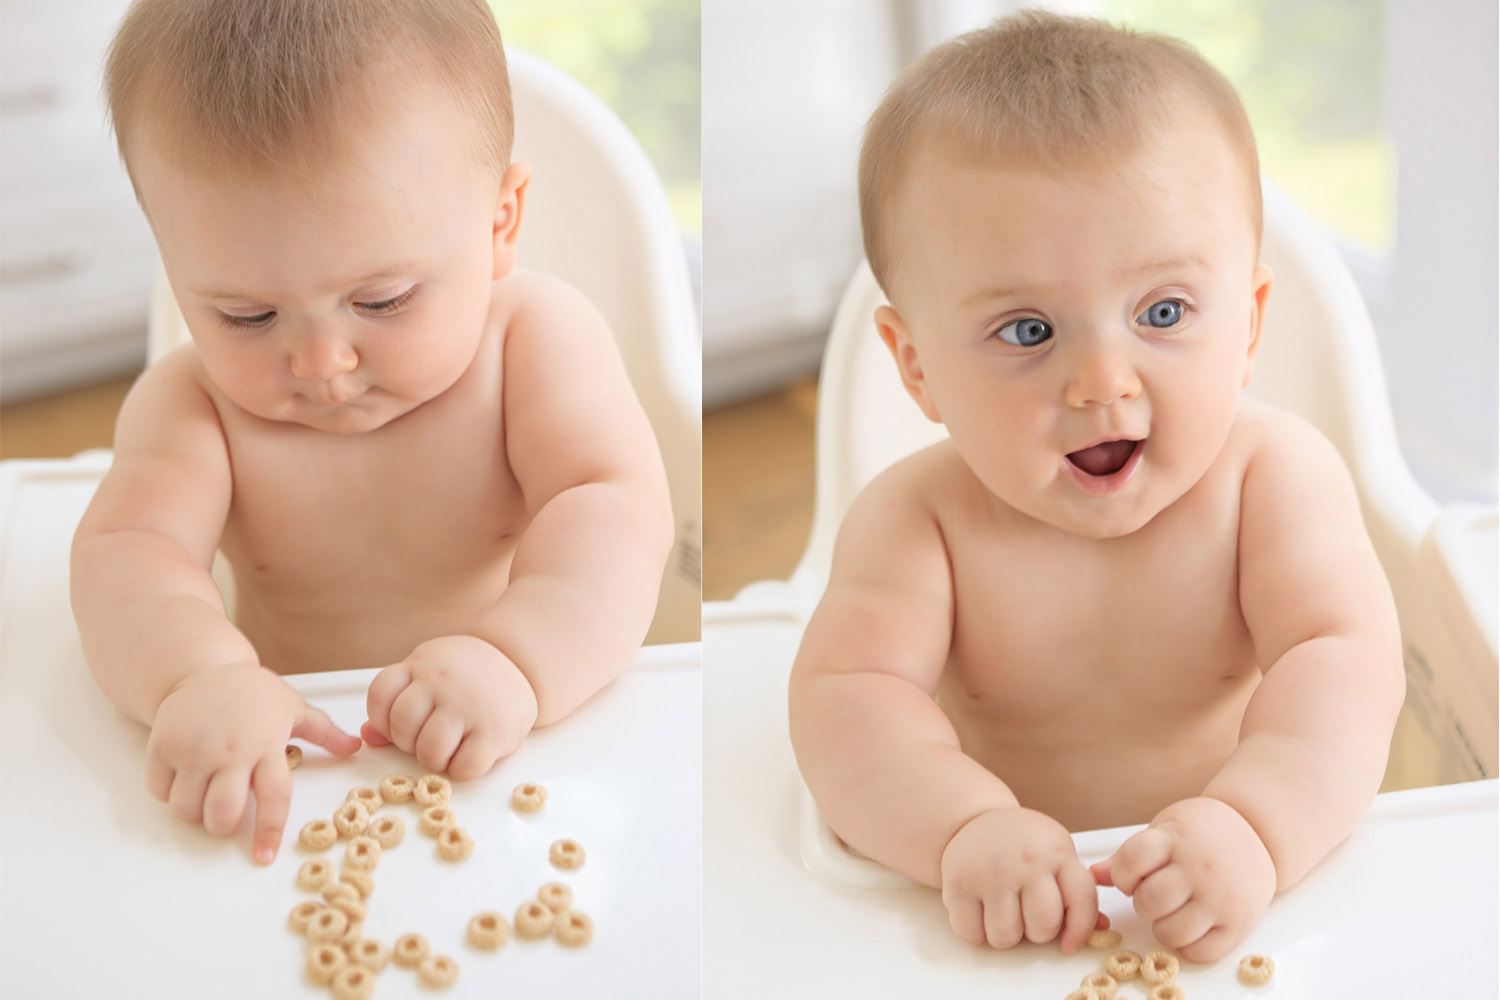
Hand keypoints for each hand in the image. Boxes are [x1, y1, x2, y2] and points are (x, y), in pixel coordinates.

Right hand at [145, 663, 361, 863]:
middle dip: (223, 825)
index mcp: (266, 744)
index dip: (269, 831)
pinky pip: (159, 791)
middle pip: (223, 813)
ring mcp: (192, 748)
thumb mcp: (294, 707)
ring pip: (187, 809)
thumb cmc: (254, 693)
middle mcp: (229, 750)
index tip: (264, 856)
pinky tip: (184, 775)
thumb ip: (324, 732)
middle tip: (226, 814)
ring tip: (205, 790)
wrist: (205, 668)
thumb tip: (355, 749)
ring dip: (195, 812)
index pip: (274, 797)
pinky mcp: (162, 745)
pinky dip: (169, 792)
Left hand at [361, 635, 538, 779]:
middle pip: (402, 724)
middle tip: (429, 737)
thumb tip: (367, 736)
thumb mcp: (431, 677)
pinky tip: (471, 754)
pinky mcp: (495, 730)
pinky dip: (463, 770)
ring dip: (434, 760)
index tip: (400, 724)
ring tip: (450, 749)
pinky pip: (464, 767)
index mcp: (422, 664)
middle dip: (409, 741)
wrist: (523, 662)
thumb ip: (399, 703)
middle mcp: (442, 680)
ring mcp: (468, 704)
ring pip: (429, 750)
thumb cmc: (470, 676)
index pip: (380, 694)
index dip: (383, 719)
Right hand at [939, 806, 1102, 953]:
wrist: (974, 819)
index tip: (1069, 945)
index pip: (1081, 899)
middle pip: (1043, 926)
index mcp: (1056, 853)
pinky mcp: (958, 884)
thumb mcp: (1056, 855)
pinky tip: (980, 912)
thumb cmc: (1022, 844)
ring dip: (1005, 934)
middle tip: (1027, 916)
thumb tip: (1102, 929)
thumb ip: (1076, 891)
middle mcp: (1025, 861)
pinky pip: (971, 934)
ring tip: (1003, 911)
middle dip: (1037, 933)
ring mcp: (990, 872)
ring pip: (1006, 936)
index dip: (1080, 930)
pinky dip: (976, 932)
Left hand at [1092, 796, 1275, 961]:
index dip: (1123, 874)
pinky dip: (1187, 945)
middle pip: (1149, 901)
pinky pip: (1200, 952)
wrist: (1258, 832)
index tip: (1132, 874)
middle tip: (1155, 894)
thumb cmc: (1201, 831)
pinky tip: (1191, 924)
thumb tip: (1095, 876)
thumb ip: (1131, 855)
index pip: (1132, 861)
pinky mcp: (1239, 924)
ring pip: (1171, 932)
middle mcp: (1200, 869)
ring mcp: (1221, 898)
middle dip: (1142, 903)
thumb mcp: (1164, 829)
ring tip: (1173, 910)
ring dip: (1162, 926)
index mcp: (1176, 840)